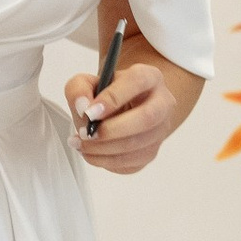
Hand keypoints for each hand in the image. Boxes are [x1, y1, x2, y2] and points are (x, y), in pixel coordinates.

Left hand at [66, 57, 178, 172]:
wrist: (121, 111)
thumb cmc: (106, 95)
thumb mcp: (88, 82)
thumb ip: (78, 89)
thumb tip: (83, 108)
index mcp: (149, 77)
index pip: (137, 82)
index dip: (112, 98)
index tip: (89, 112)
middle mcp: (162, 103)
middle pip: (146, 118)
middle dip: (111, 130)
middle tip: (86, 133)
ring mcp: (160, 131)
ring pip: (137, 145)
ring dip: (103, 149)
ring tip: (81, 144)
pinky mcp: (152, 153)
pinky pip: (130, 163)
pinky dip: (105, 161)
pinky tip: (91, 153)